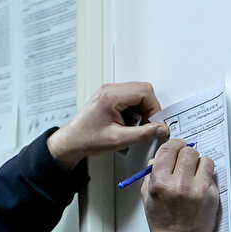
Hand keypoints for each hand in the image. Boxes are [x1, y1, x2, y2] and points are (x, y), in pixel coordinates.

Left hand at [47, 82, 170, 168]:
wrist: (69, 142)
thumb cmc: (87, 140)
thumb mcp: (119, 140)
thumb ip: (143, 134)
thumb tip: (161, 129)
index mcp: (111, 96)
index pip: (145, 92)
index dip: (153, 108)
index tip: (153, 123)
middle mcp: (109, 89)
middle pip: (143, 90)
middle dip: (148, 108)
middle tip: (144, 125)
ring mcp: (108, 91)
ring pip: (137, 93)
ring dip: (140, 110)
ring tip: (131, 126)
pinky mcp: (107, 96)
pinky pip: (129, 97)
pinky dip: (132, 110)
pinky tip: (125, 123)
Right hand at [143, 139, 219, 231]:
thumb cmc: (163, 223)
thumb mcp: (147, 198)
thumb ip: (151, 176)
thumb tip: (159, 159)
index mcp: (160, 183)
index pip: (168, 150)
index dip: (173, 144)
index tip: (177, 145)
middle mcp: (179, 184)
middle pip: (188, 151)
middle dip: (186, 153)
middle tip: (185, 159)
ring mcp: (198, 189)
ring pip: (204, 159)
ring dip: (199, 163)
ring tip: (193, 173)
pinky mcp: (212, 194)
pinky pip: (211, 174)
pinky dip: (206, 176)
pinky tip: (199, 185)